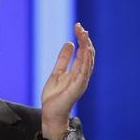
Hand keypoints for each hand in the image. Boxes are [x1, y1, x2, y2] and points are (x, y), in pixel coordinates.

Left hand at [41, 23, 94, 139]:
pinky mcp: (77, 87)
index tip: (77, 26)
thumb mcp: (57, 72)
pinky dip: (85, 61)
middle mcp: (82, 75)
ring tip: (83, 34)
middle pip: (88, 54)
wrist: (51, 112)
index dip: (82, 39)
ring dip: (87, 47)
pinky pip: (84, 72)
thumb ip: (64, 59)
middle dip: (85, 39)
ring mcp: (81, 81)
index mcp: (77, 71)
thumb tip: (69, 43)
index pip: (83, 52)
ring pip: (88, 61)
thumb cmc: (54, 96)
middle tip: (79, 27)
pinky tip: (85, 50)